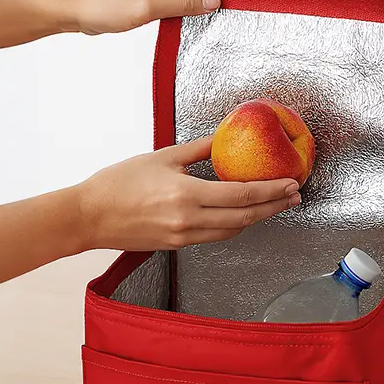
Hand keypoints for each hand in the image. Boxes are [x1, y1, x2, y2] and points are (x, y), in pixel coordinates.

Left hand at [67, 0, 232, 34]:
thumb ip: (183, 4)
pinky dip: (189, 8)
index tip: (245, 5)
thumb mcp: (149, 8)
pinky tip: (195, 23)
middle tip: (235, 20)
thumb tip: (214, 1)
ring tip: (219, 24)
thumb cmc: (106, 6)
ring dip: (204, 5)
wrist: (78, 8)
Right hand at [76, 137, 300, 251]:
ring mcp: (184, 237)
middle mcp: (189, 221)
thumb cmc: (118, 183)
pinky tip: (244, 216)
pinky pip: (215, 236)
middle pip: (244, 218)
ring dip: (257, 219)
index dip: (270, 191)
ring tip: (276, 206)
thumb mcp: (162, 157)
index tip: (290, 183)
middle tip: (294, 196)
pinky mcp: (178, 245)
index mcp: (186, 196)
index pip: (241, 195)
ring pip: (232, 231)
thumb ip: (199, 150)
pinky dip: (234, 226)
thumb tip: (225, 137)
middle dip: (273, 207)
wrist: (89, 216)